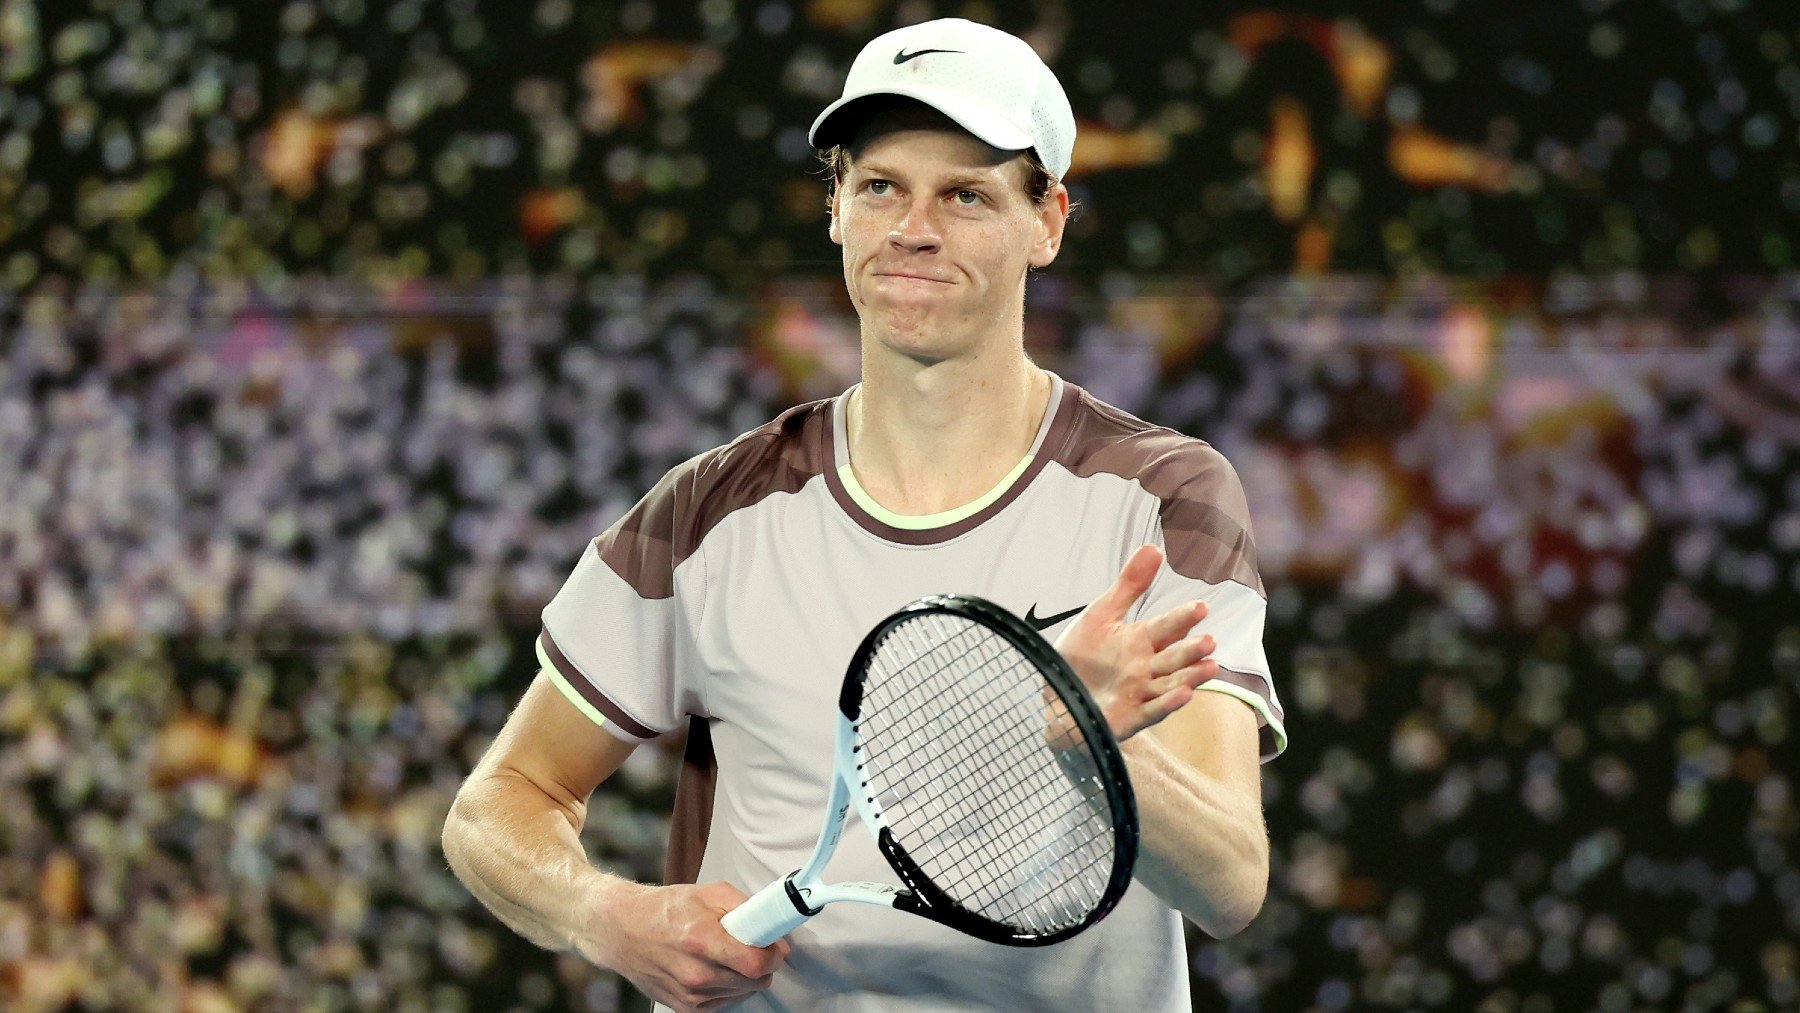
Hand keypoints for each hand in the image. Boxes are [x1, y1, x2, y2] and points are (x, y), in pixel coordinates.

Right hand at [577, 880, 790, 1011]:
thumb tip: (771, 924)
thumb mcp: (708, 893)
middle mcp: (696, 973)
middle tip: (751, 946)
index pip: (756, 963)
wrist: (622, 931)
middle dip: (761, 964)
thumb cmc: (663, 910)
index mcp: (702, 940)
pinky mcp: (685, 1008)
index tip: (775, 946)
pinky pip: (724, 1003)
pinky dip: (727, 988)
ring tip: (726, 954)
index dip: (773, 955)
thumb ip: (745, 907)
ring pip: (742, 993)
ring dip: (744, 976)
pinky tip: (714, 969)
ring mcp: (689, 995)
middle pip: (754, 981)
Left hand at [1053, 544, 1218, 740]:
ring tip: (1210, 667)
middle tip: (1210, 641)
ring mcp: (1140, 694)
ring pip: (1171, 685)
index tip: (1201, 607)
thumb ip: (1129, 585)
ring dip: (1191, 678)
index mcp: (1142, 641)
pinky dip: (1166, 705)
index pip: (1167, 626)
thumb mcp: (1102, 614)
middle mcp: (1147, 668)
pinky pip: (1150, 712)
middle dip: (1192, 650)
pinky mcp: (1129, 718)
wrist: (1055, 693)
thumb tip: (1153, 547)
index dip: (1183, 618)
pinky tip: (1182, 695)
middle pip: (1174, 658)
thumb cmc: (1082, 654)